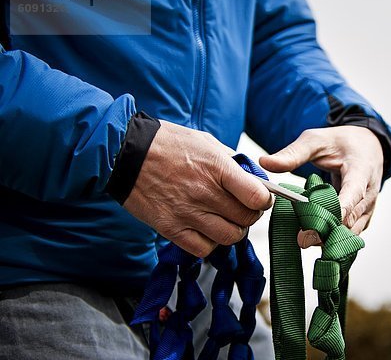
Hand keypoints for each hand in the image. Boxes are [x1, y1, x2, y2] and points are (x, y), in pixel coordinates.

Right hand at [124, 121, 272, 256]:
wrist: (125, 153)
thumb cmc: (168, 144)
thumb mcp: (206, 142)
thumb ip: (232, 162)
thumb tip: (254, 178)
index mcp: (217, 168)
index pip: (257, 196)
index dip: (264, 200)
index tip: (261, 198)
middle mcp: (204, 193)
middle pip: (246, 219)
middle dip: (251, 215)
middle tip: (243, 208)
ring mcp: (187, 213)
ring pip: (229, 237)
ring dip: (233, 231)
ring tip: (225, 220)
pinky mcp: (170, 228)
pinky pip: (203, 249)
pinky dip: (210, 243)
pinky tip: (206, 229)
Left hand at [259, 126, 382, 246]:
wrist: (368, 146)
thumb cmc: (342, 142)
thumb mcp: (316, 140)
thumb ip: (293, 153)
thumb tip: (265, 162)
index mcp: (362, 170)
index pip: (353, 194)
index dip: (337, 211)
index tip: (315, 225)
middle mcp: (369, 193)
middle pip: (350, 219)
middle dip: (326, 231)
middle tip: (301, 239)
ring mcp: (368, 208)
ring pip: (352, 231)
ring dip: (329, 237)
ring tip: (304, 239)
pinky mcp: (363, 217)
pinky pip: (350, 233)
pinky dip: (333, 237)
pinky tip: (315, 236)